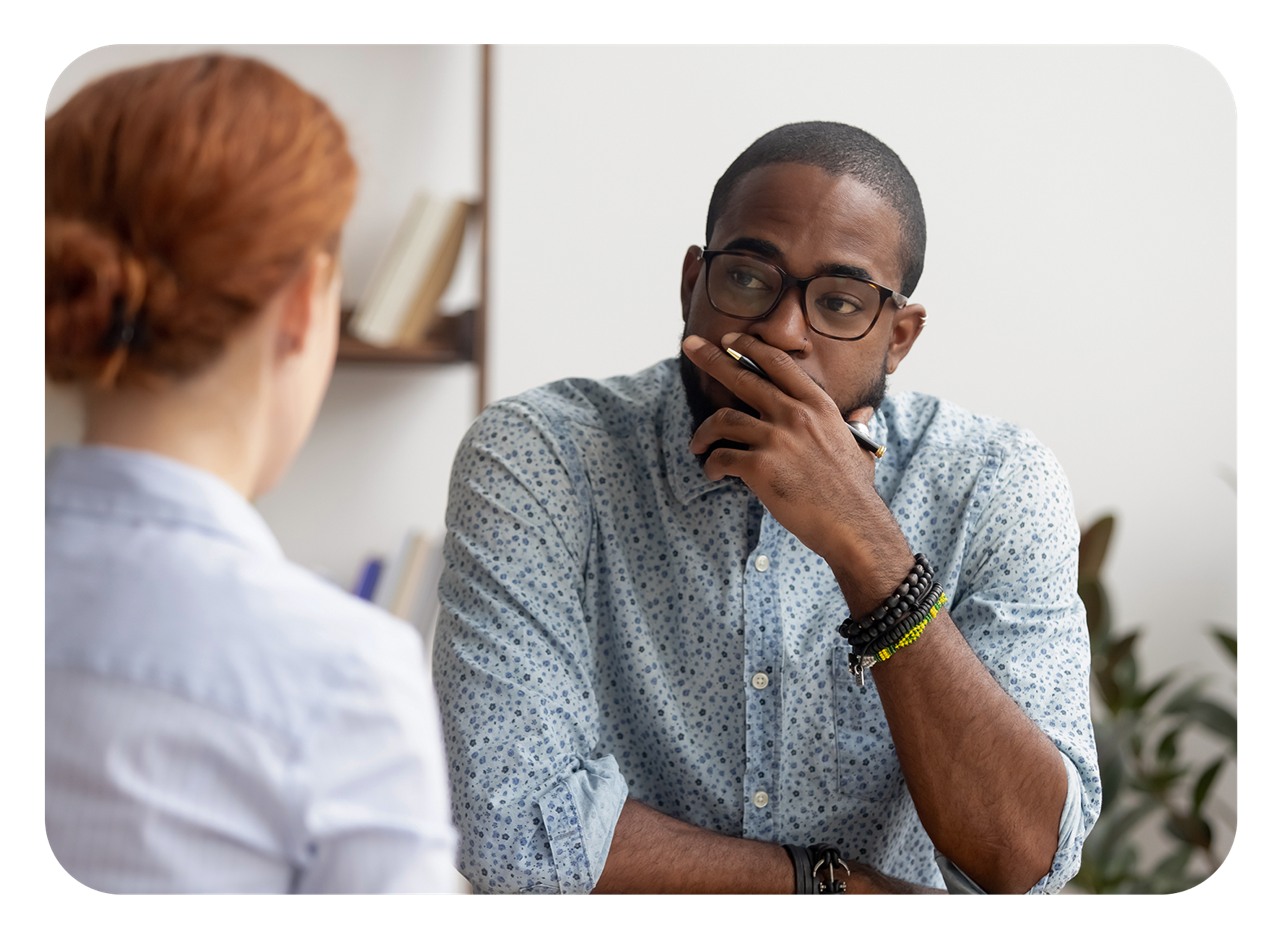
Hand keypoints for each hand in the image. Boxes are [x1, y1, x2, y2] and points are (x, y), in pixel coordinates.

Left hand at [682, 331, 912, 613]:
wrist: (853, 524)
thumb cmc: (855, 491)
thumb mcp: (858, 445)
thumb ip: (852, 425)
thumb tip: (862, 413)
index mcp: (818, 405)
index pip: (777, 363)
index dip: (750, 347)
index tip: (730, 339)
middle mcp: (795, 414)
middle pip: (742, 377)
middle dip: (711, 358)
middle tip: (690, 346)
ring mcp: (776, 439)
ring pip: (723, 419)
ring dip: (703, 432)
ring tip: (697, 444)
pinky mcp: (760, 467)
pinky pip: (721, 458)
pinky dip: (711, 465)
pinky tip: (711, 473)